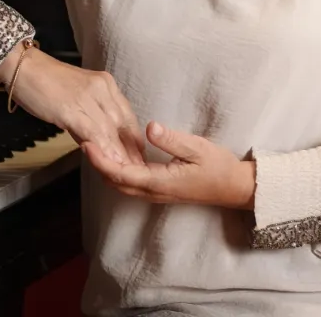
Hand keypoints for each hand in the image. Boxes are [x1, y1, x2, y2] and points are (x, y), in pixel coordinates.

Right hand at [0, 46, 145, 164]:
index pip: (127, 116)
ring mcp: (87, 96)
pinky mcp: (71, 107)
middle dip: (130, 151)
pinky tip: (105, 161)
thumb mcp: (75, 97)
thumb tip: (100, 142)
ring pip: (110, 130)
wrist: (20, 66)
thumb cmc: (43, 81)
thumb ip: (89, 118)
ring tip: (123, 173)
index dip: (134, 140)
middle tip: (135, 171)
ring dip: (118, 154)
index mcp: (105, 83)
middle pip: (123, 124)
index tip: (137, 158)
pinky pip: (92, 131)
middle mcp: (101, 87)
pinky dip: (102, 148)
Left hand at [82, 121, 255, 209]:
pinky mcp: (159, 189)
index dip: (100, 160)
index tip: (86, 144)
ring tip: (95, 145)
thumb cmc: (219, 167)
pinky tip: (116, 154)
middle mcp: (153, 191)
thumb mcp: (198, 148)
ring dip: (106, 168)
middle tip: (84, 140)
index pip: (121, 174)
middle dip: (97, 164)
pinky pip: (132, 183)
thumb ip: (172, 140)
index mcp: (159, 182)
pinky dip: (118, 170)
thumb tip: (150, 127)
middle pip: (115, 182)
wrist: (235, 187)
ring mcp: (156, 193)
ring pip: (122, 185)